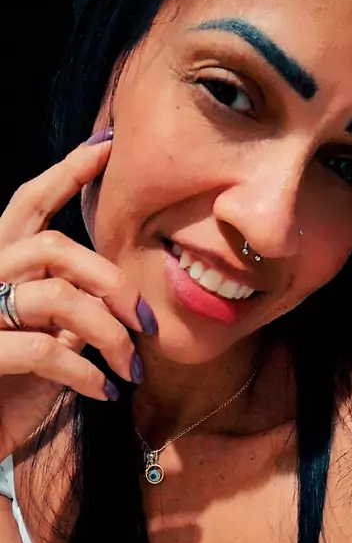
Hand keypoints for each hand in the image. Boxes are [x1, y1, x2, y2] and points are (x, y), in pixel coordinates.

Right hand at [0, 133, 156, 460]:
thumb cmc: (10, 390)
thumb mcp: (47, 339)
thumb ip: (72, 309)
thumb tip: (119, 297)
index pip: (27, 205)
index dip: (64, 174)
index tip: (105, 149)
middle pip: (54, 248)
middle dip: (113, 281)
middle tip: (147, 321)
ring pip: (57, 297)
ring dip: (110, 334)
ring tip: (130, 368)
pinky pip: (46, 351)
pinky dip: (87, 374)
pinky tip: (106, 392)